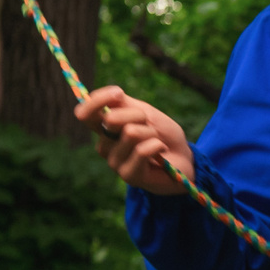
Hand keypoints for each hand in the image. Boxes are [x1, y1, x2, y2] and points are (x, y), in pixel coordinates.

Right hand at [75, 86, 193, 195]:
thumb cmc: (163, 134)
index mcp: (104, 128)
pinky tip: (160, 151)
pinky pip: (141, 150)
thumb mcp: (144, 112)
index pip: (84, 114)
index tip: (119, 93)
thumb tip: (113, 95)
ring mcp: (114, 161)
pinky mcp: (128, 175)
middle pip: (111, 119)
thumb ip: (124, 104)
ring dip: (151, 133)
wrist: (184, 158)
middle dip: (137, 115)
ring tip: (156, 141)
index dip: (96, 101)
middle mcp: (105, 145)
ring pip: (130, 133)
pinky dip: (157, 145)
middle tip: (149, 124)